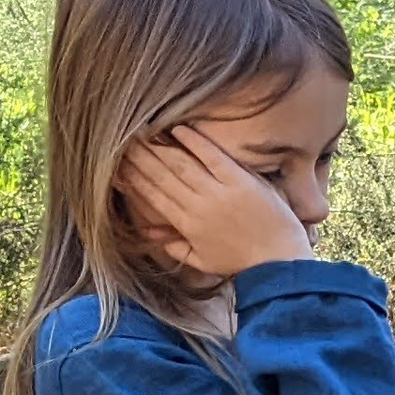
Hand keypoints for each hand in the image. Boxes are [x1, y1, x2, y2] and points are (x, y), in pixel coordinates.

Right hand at [118, 128, 310, 279]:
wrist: (279, 264)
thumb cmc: (243, 263)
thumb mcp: (203, 261)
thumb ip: (175, 247)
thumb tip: (148, 235)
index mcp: (187, 226)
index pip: (153, 196)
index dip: (133, 178)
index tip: (115, 164)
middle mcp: (198, 207)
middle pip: (161, 176)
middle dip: (139, 158)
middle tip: (121, 140)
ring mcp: (219, 193)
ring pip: (180, 165)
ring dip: (159, 147)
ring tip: (142, 132)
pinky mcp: (240, 182)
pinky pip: (213, 157)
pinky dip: (195, 142)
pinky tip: (178, 129)